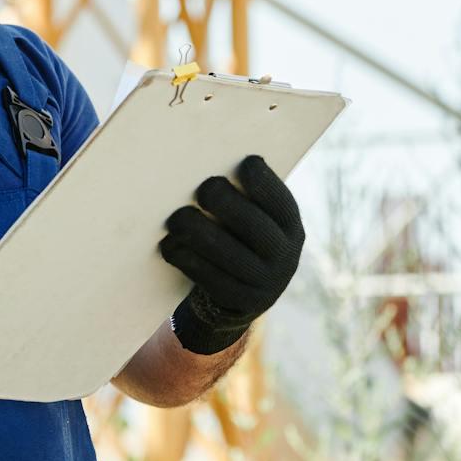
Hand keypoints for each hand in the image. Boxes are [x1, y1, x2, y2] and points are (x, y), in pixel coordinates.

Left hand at [159, 155, 303, 354]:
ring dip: (198, 232)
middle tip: (203, 188)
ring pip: (228, 254)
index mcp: (290, 226)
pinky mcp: (240, 301)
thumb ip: (243, 195)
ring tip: (176, 218)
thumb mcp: (254, 216)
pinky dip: (187, 259)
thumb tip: (208, 159)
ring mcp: (265, 282)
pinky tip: (170, 245)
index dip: (264, 182)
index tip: (244, 163)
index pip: (280, 201)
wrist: (242, 292)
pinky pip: (209, 278)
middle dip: (226, 203)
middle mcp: (284, 255)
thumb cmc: (240, 236)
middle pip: (253, 225)